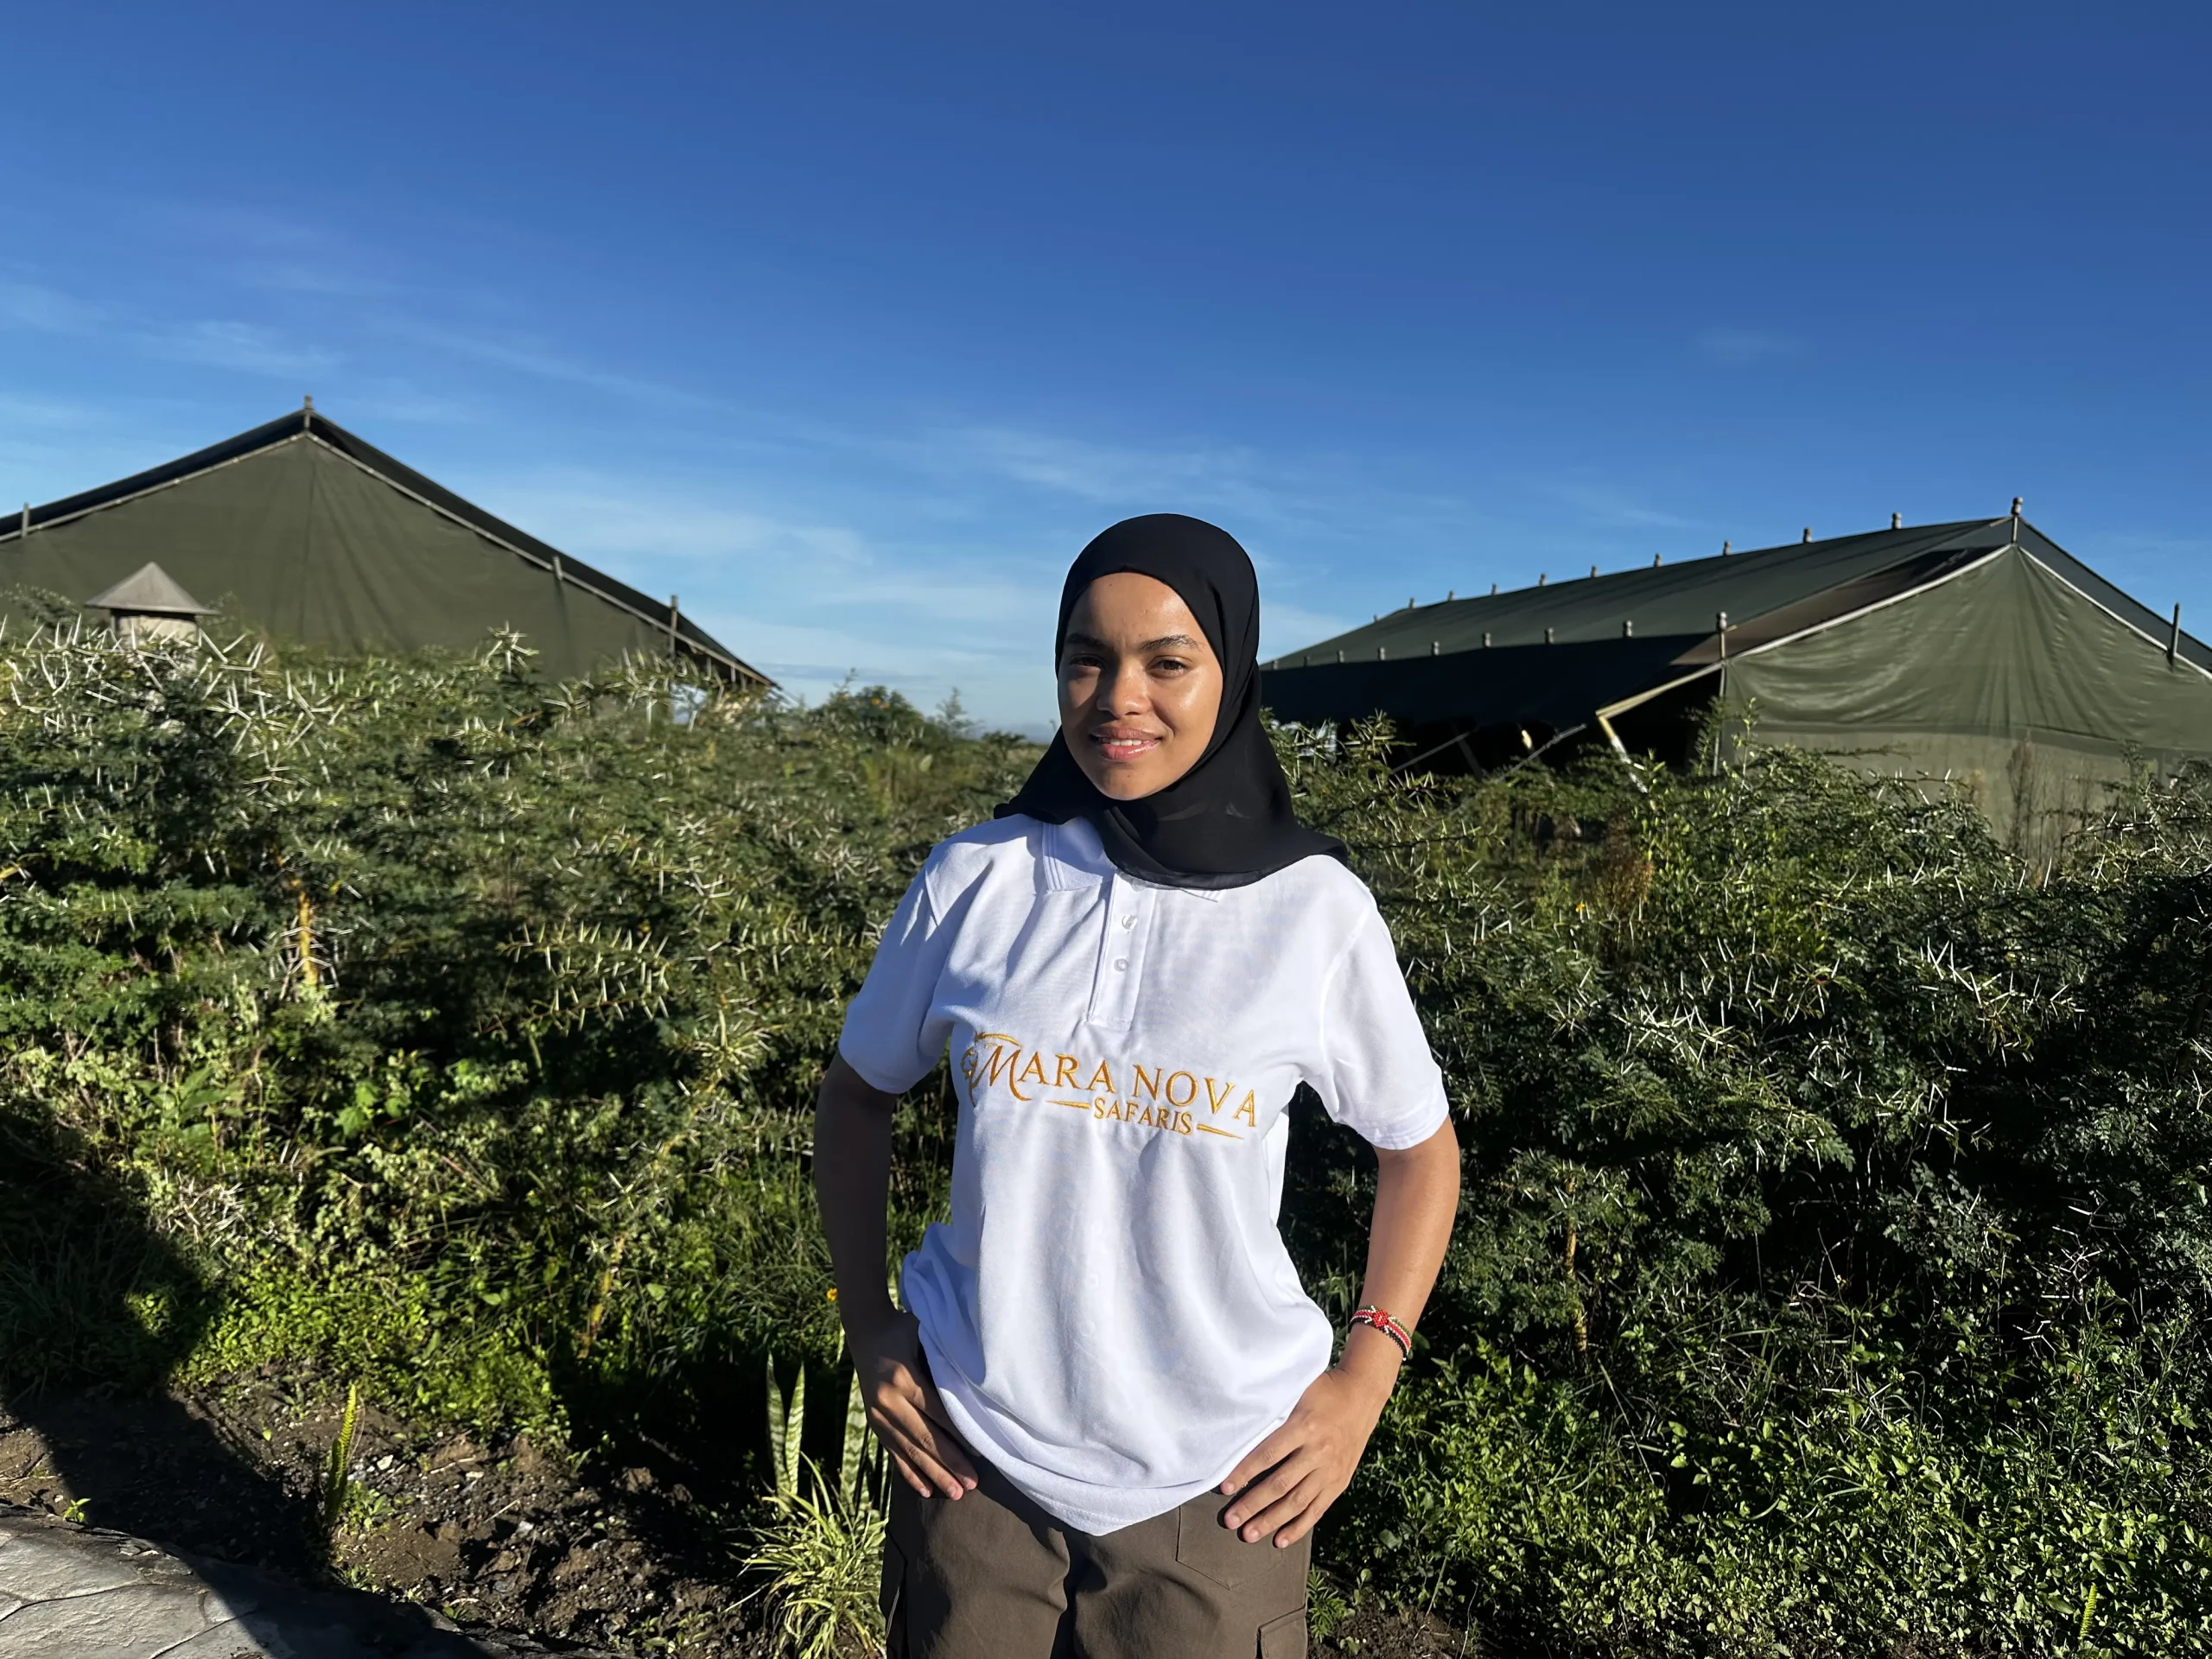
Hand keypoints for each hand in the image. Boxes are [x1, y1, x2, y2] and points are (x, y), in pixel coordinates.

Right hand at [850, 1307, 978, 1499]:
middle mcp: (888, 1400)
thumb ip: (943, 1356)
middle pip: (924, 1437)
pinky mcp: (873, 1423)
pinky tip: (926, 1490)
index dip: (959, 1433)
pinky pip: (894, 1452)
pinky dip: (910, 1473)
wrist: (865, 1331)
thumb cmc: (904, 1329)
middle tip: (972, 1484)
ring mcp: (878, 1415)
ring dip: (933, 1474)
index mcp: (904, 1377)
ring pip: (909, 1450)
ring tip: (956, 1493)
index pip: (938, 1411)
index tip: (981, 1452)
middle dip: (949, 1463)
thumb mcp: (923, 1333)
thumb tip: (977, 1386)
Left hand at [1218, 1332, 1398, 1547]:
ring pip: (1297, 1501)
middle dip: (1253, 1505)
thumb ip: (1274, 1408)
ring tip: (1249, 1534)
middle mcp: (1318, 1451)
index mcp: (1304, 1425)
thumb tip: (1239, 1420)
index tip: (1224, 1488)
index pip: (1268, 1454)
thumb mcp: (1298, 1390)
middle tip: (1230, 1521)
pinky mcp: (1339, 1481)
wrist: (1363, 1394)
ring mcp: (1330, 1469)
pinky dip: (1299, 1527)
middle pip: (1280, 1484)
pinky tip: (1280, 1540)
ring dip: (1271, 1521)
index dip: (1245, 1472)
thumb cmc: (1323, 1389)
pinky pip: (1317, 1509)